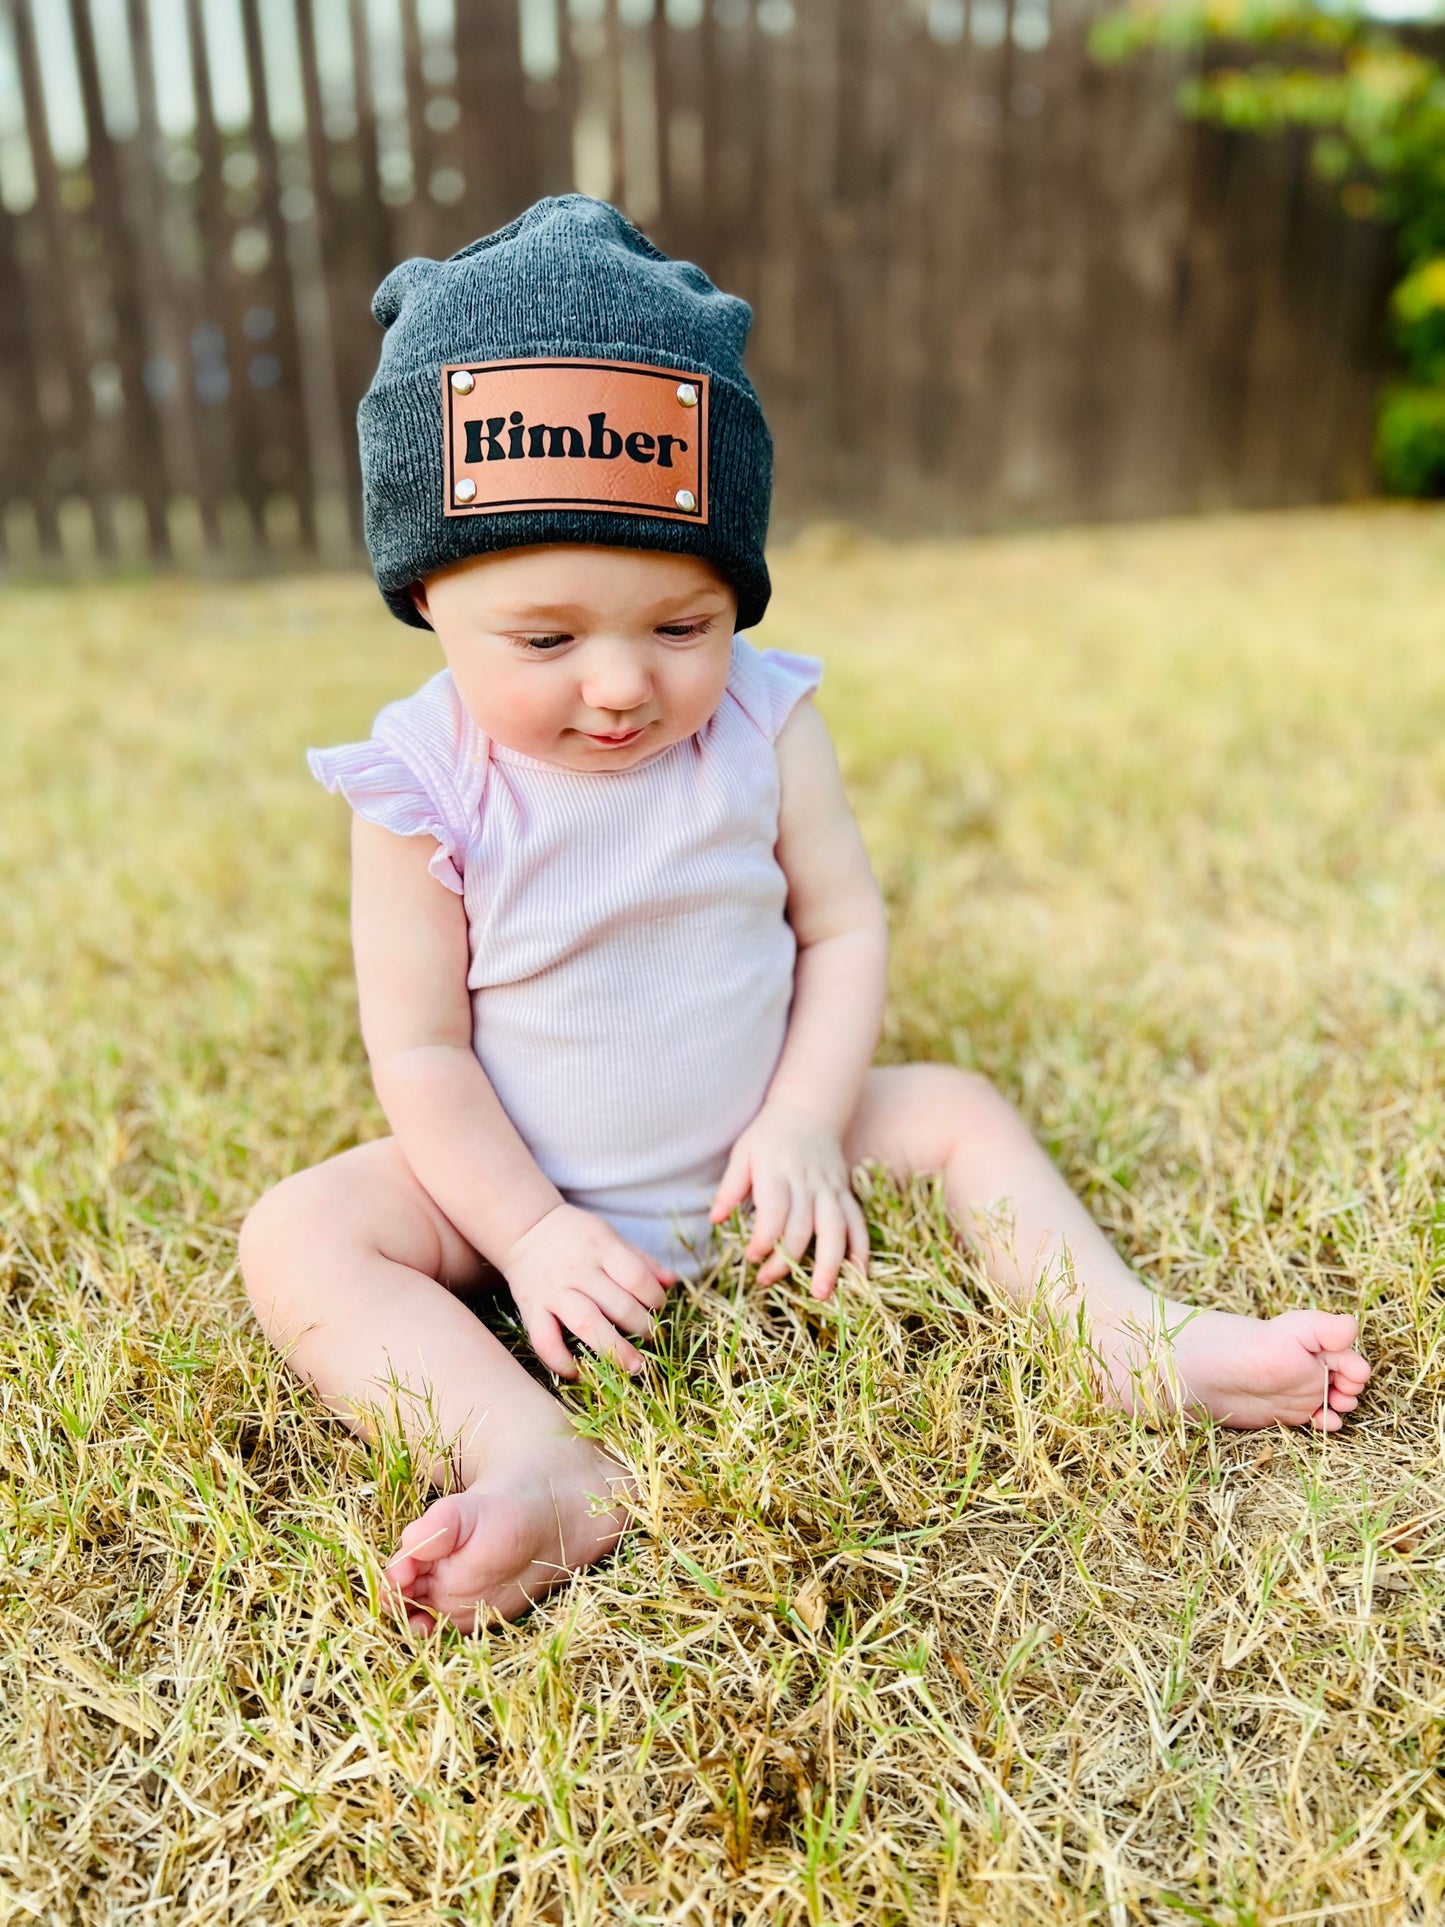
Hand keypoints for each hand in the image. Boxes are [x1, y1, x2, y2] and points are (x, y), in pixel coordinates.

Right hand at [501, 1202, 674, 1378]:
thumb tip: (672, 1283)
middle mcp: (578, 1270)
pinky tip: (578, 1372)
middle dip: (642, 1327)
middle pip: (617, 1305)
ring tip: (635, 1365)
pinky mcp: (532, 1309)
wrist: (525, 1230)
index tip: (659, 1308)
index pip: (636, 1277)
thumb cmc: (577, 1236)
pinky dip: (560, 1360)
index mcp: (601, 1247)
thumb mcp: (611, 1237)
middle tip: (652, 1338)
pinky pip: (544, 1340)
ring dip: (614, 1349)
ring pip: (586, 1324)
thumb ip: (641, 1260)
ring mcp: (553, 1291)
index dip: (655, 1298)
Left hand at [709, 1101, 868, 1299]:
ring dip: (830, 1264)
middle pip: (802, 1228)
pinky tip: (858, 1274)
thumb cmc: (769, 1134)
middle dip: (786, 1260)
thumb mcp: (742, 1152)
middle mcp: (807, 1183)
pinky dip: (860, 1249)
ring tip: (821, 1294)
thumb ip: (731, 1186)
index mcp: (777, 1173)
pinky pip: (857, 1222)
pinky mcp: (845, 1193)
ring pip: (835, 1229)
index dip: (764, 1239)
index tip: (752, 1256)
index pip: (774, 1211)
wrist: (809, 1109)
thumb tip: (715, 1219)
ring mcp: (830, 1189)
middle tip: (766, 1281)